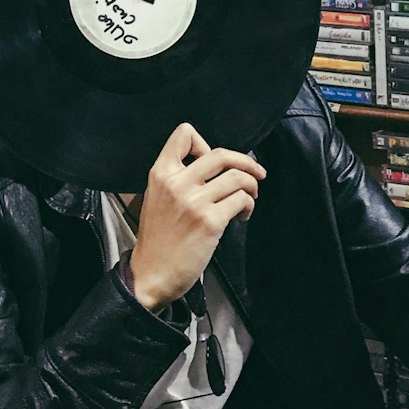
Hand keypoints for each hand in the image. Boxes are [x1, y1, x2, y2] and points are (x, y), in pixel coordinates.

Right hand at [128, 124, 265, 311]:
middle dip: (246, 162)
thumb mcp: (157, 198)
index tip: (216, 163)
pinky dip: (249, 205)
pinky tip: (242, 215)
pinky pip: (241, 200)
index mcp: (161, 174)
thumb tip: (215, 167)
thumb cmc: (158, 240)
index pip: (184, 134)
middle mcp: (177, 183)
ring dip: (252, 186)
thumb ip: (178, 178)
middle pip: (221, 154)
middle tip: (256, 172)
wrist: (151, 274)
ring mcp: (194, 202)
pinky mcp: (210, 222)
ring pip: (237, 177)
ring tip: (250, 197)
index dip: (205, 143)